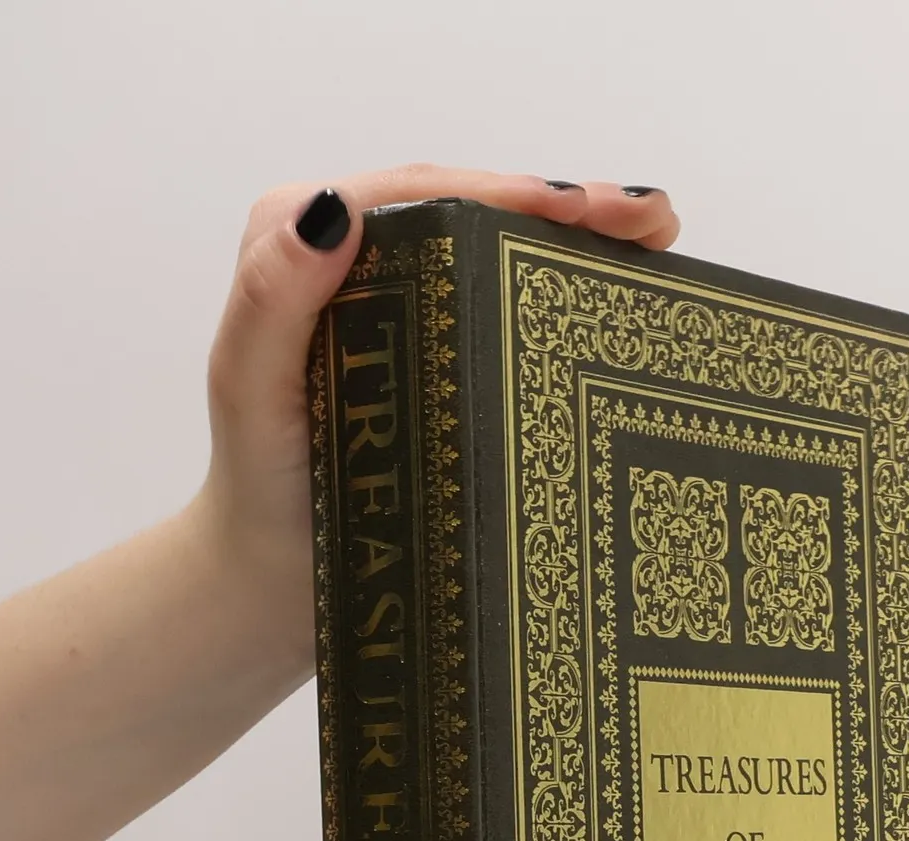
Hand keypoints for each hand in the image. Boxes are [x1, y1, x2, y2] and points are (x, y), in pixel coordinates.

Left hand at [194, 165, 679, 675]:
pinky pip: (503, 309)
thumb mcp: (250, 391)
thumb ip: (270, 303)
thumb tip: (327, 213)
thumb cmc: (260, 490)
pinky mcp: (433, 354)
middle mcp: (355, 258)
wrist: (274, 580)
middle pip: (475, 209)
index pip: (424, 193)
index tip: (581, 209)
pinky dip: (567, 294)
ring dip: (582, 240)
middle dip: (569, 206)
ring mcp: (401, 305)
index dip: (510, 193)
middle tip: (651, 221)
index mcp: (301, 239)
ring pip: (498, 252)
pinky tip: (626, 292)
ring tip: (657, 239)